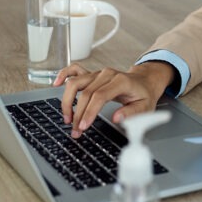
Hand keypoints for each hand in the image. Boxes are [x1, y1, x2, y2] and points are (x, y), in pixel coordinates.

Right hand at [53, 61, 173, 137]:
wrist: (144, 82)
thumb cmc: (144, 95)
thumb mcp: (145, 107)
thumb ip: (132, 113)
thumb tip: (117, 118)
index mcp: (121, 81)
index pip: (100, 96)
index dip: (89, 112)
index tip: (83, 126)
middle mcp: (107, 74)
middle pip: (85, 92)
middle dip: (77, 114)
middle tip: (76, 131)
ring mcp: (98, 73)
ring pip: (75, 82)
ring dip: (67, 101)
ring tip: (67, 118)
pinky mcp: (92, 74)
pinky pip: (75, 70)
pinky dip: (64, 75)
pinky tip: (56, 83)